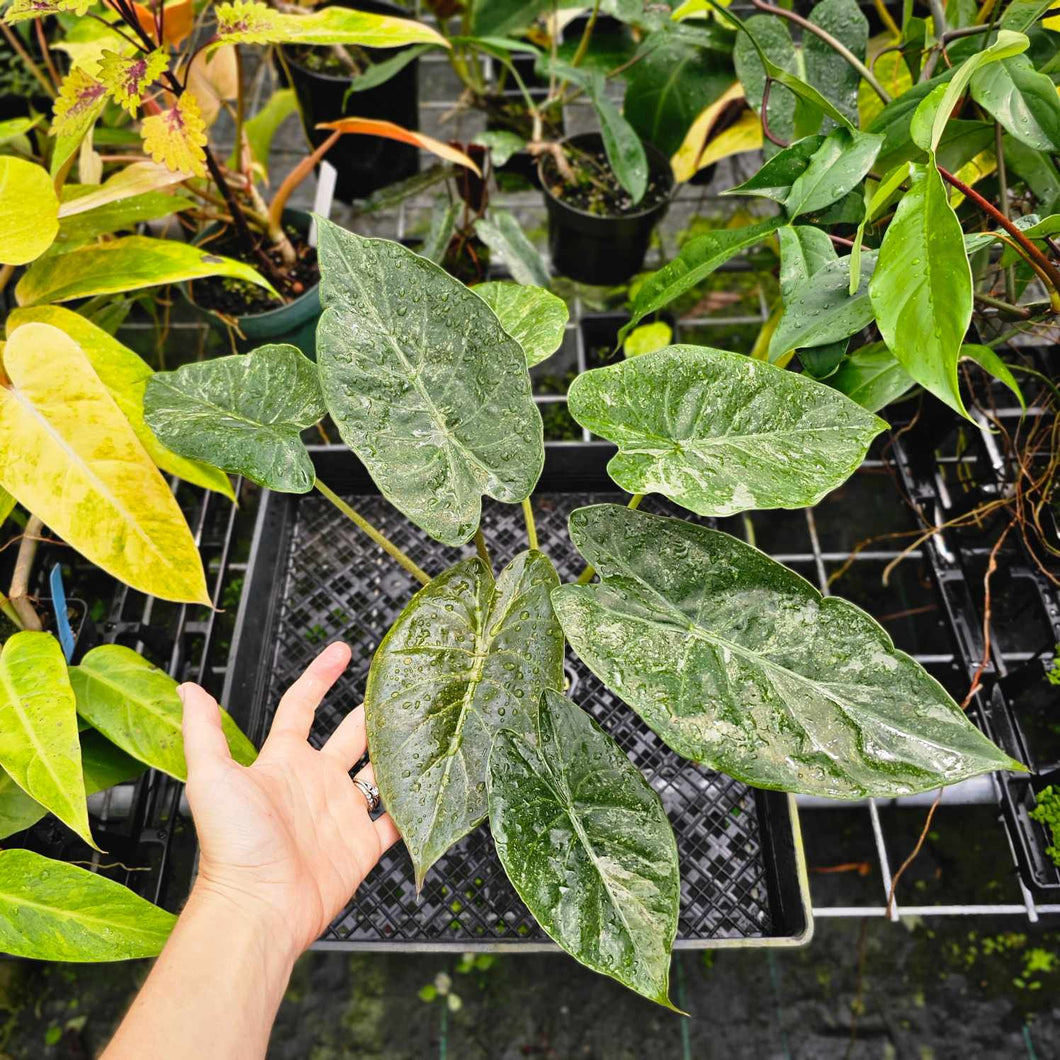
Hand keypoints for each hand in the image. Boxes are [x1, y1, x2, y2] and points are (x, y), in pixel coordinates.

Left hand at [178, 642, 397, 959]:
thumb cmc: (232, 845)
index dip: (320, 676)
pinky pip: (394, 819)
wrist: (259, 907)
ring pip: (378, 771)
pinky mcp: (362, 844)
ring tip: (425, 725)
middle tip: (402, 688)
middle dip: (373, 710)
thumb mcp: (212, 779)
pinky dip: (412, 804)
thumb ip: (203, 732)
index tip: (342, 650)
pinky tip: (431, 785)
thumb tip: (187, 688)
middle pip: (350, 735)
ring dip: (398, 750)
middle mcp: (315, 782)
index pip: (304, 707)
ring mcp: (341, 812)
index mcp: (284, 762)